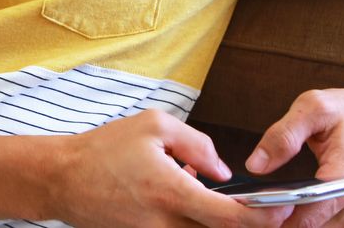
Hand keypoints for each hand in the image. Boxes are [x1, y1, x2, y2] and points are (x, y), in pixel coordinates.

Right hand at [53, 110, 293, 227]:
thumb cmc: (104, 149)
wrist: (62, 179)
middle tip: (264, 205)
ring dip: (216, 219)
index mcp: (170, 191)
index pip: (230, 217)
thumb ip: (197, 145)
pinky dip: (193, 220)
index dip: (263, 216)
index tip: (282, 207)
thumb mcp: (153, 126)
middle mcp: (164, 223)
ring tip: (209, 194)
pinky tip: (185, 198)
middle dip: (246, 221)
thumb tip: (224, 172)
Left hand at [245, 87, 343, 226]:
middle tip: (249, 205)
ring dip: (287, 223)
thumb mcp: (313, 107)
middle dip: (275, 221)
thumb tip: (255, 165)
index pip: (304, 219)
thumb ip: (283, 136)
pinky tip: (282, 208)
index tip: (247, 207)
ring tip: (262, 206)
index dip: (270, 218)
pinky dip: (302, 223)